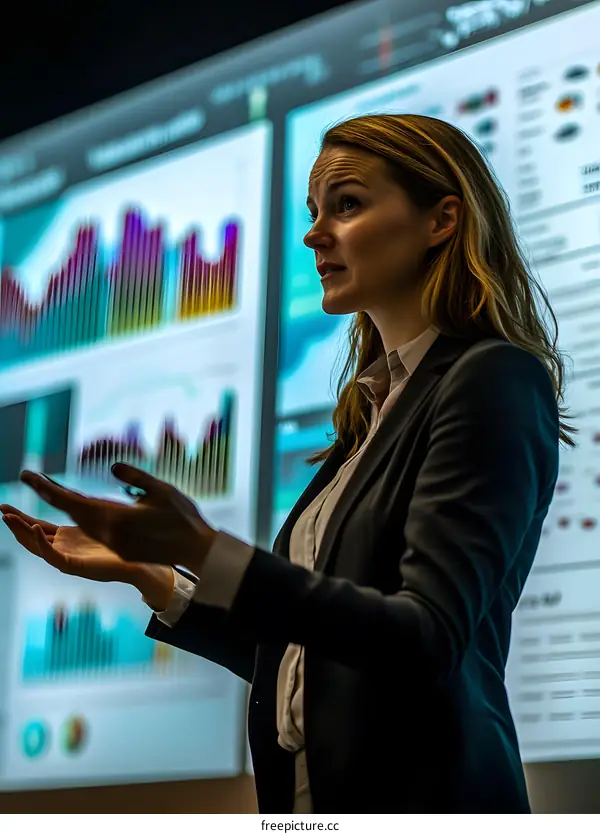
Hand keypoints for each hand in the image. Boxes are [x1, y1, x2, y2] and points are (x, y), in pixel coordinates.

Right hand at [0, 505, 174, 610]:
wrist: (138, 564)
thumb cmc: (122, 546)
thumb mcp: (99, 524)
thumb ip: (88, 511)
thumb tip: (83, 492)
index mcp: (66, 540)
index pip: (37, 526)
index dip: (21, 517)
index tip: (5, 507)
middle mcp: (63, 549)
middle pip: (32, 536)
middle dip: (15, 523)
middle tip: (1, 510)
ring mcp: (67, 558)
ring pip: (37, 546)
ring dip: (22, 532)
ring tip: (8, 518)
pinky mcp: (74, 566)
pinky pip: (53, 556)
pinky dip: (42, 544)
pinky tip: (34, 529)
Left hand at [15, 463, 216, 577]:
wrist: (196, 550)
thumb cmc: (182, 517)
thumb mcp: (161, 489)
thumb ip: (135, 477)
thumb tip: (113, 468)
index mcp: (115, 518)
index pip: (71, 501)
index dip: (47, 488)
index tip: (28, 476)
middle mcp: (108, 533)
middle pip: (69, 512)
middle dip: (48, 494)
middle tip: (30, 477)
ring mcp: (113, 544)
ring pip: (79, 523)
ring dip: (63, 507)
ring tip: (48, 490)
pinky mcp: (120, 549)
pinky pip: (92, 530)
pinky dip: (79, 516)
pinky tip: (76, 507)